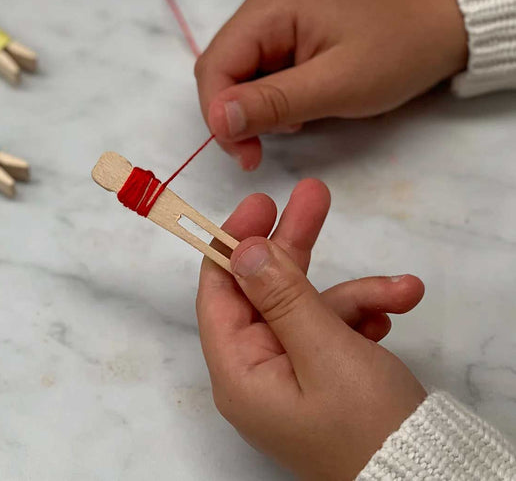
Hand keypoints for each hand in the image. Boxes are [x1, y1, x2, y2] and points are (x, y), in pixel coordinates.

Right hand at [195, 0, 467, 168]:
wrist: (444, 27)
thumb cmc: (397, 52)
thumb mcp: (337, 85)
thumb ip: (273, 102)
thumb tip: (218, 119)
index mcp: (269, 8)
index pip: (215, 64)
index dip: (218, 114)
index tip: (245, 155)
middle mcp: (263, 8)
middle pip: (220, 69)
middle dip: (233, 115)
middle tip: (258, 152)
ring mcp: (274, 20)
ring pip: (237, 75)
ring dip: (252, 110)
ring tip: (293, 124)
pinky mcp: (287, 36)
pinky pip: (259, 73)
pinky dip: (268, 101)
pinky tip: (297, 110)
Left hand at [197, 181, 426, 479]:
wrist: (432, 479)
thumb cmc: (369, 427)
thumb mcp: (325, 351)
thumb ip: (282, 295)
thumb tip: (240, 250)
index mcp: (239, 371)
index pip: (219, 292)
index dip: (235, 243)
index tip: (260, 204)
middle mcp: (258, 371)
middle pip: (266, 289)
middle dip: (297, 246)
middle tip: (315, 197)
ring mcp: (293, 373)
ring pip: (310, 306)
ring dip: (356, 293)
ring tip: (402, 290)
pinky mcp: (325, 376)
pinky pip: (334, 329)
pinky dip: (363, 317)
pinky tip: (392, 313)